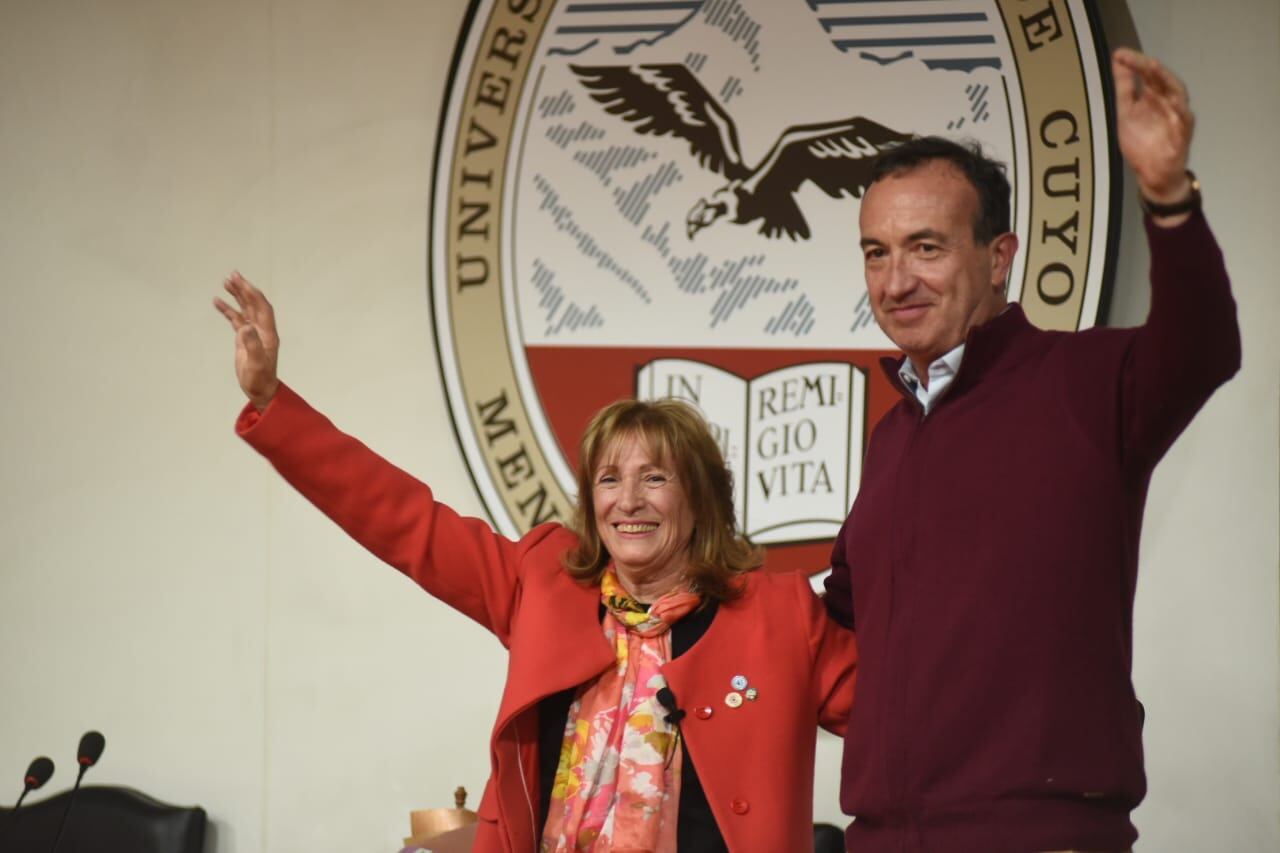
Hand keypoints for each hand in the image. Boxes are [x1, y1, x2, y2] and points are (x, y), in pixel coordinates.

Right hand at [213, 272, 280, 409]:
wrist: (260, 390)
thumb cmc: (260, 379)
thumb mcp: (256, 363)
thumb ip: (252, 345)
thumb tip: (245, 327)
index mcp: (268, 333)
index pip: (262, 308)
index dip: (253, 294)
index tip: (242, 282)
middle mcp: (262, 330)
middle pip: (253, 304)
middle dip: (244, 289)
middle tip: (232, 275)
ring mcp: (253, 333)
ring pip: (245, 309)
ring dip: (237, 295)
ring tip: (226, 282)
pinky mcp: (244, 338)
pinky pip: (236, 319)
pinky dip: (228, 310)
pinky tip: (217, 301)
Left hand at [1112, 47, 1195, 204]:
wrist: (1153, 174)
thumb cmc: (1142, 142)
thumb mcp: (1126, 112)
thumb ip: (1124, 87)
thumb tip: (1117, 60)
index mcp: (1154, 96)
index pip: (1147, 75)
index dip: (1135, 63)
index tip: (1119, 54)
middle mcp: (1168, 102)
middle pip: (1162, 80)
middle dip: (1149, 68)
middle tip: (1137, 59)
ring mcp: (1178, 116)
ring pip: (1176, 94)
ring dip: (1165, 80)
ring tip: (1153, 69)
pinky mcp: (1183, 134)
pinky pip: (1184, 120)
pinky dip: (1179, 109)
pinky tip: (1173, 101)